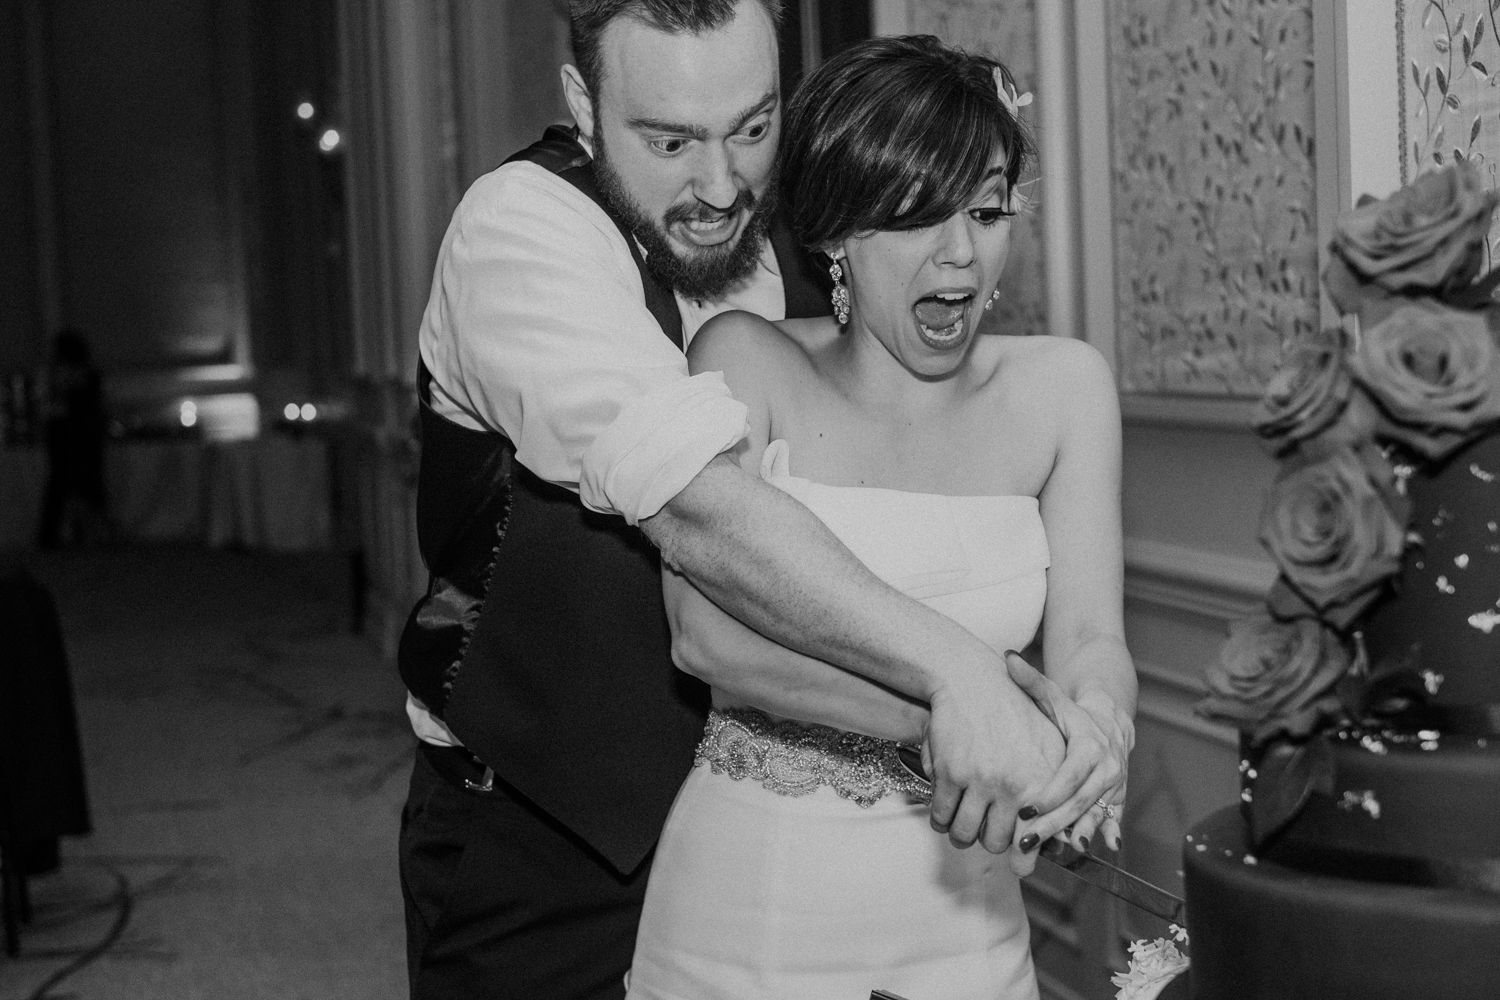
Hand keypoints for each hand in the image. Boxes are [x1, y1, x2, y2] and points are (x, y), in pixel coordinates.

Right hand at [923, 656, 1065, 855]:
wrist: (973, 681)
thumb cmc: (1013, 714)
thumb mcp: (1046, 747)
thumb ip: (1052, 790)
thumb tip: (1057, 840)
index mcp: (1042, 781)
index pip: (1035, 840)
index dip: (1024, 857)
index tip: (1018, 860)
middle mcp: (1014, 785)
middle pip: (996, 843)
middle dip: (987, 840)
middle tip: (984, 828)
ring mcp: (981, 780)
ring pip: (965, 835)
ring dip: (961, 834)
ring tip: (961, 823)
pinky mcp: (951, 773)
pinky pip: (941, 816)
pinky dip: (940, 818)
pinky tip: (945, 808)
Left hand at [1004, 651, 1131, 873]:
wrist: (1110, 719)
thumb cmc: (1072, 711)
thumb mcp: (1053, 696)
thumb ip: (1031, 681)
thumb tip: (1007, 658)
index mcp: (1091, 746)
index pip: (1070, 776)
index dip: (1049, 795)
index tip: (1026, 810)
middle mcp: (1108, 767)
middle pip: (1080, 802)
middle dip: (1053, 824)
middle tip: (1026, 841)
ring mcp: (1114, 786)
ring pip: (1094, 815)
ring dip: (1075, 835)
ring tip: (1053, 851)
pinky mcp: (1117, 799)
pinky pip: (1111, 820)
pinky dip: (1104, 835)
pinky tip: (1093, 850)